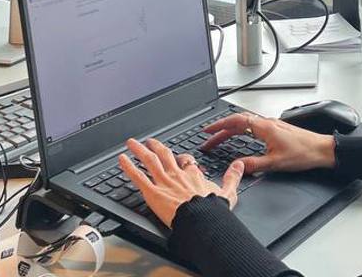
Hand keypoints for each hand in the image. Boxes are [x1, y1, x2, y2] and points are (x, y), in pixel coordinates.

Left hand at [118, 137, 242, 227]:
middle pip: (165, 155)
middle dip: (156, 147)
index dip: (181, 158)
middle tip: (149, 141)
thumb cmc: (213, 210)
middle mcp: (177, 175)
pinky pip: (138, 176)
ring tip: (131, 143)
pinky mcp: (152, 192)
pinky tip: (121, 159)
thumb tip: (240, 165)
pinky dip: (128, 167)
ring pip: (150, 161)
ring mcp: (164, 182)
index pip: (186, 162)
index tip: (179, 157)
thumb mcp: (228, 192)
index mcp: (193, 175)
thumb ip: (232, 177)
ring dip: (139, 150)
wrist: (202, 220)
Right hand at [201, 112, 335, 174]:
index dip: (219, 126)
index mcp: (265, 127)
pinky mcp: (277, 131)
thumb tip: (237, 166)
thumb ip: (254, 164)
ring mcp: (272, 126)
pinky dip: (242, 132)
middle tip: (208, 139)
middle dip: (221, 130)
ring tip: (219, 139)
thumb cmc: (304, 153)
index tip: (207, 131)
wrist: (323, 150)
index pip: (236, 121)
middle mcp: (268, 123)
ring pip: (246, 124)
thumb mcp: (276, 163)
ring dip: (231, 131)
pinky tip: (241, 138)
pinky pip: (253, 128)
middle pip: (238, 122)